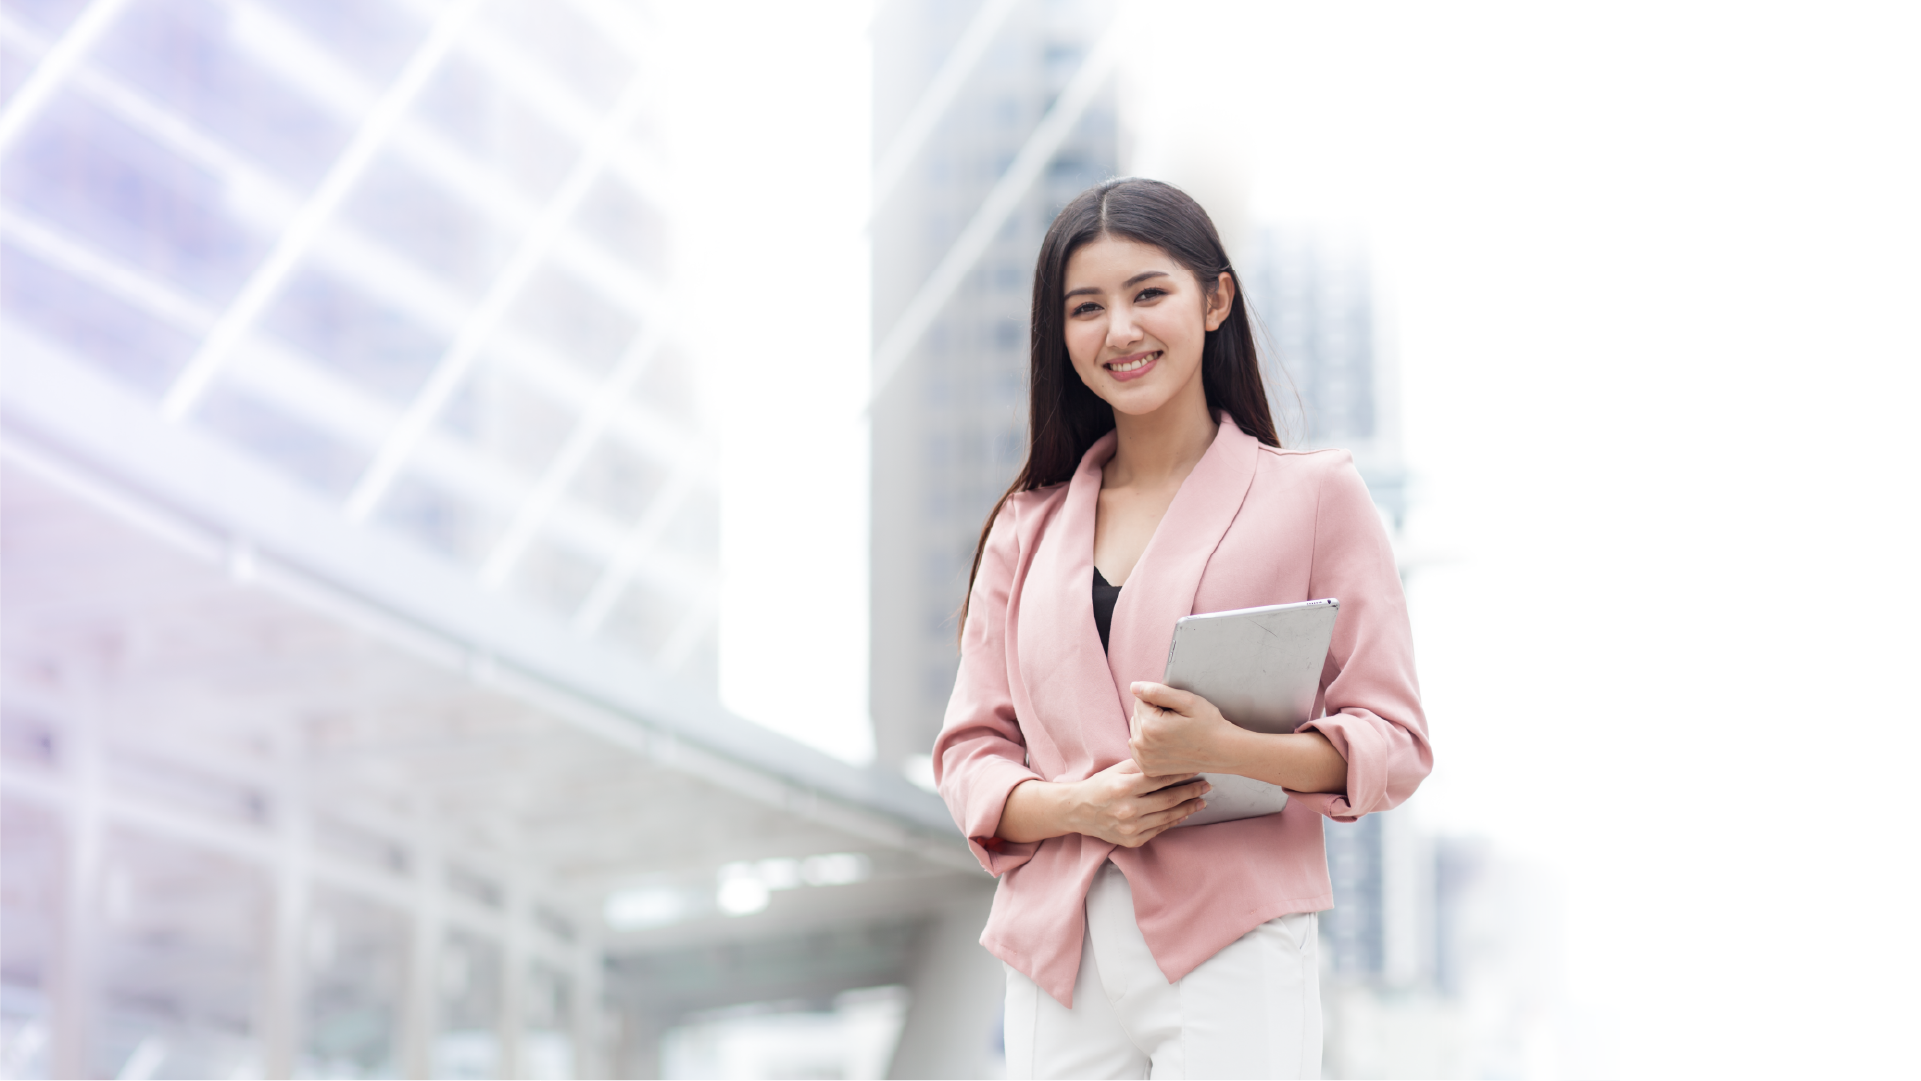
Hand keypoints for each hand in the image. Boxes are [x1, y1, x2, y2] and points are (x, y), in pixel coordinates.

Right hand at [997, 759, 1209, 847]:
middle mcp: (1127, 809)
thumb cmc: (1100, 785)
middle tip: (1207, 785)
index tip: (1196, 768)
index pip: (1159, 778)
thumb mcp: (1117, 770)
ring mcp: (1130, 827)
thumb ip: (1142, 766)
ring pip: (1167, 817)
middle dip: (1191, 791)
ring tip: (1201, 800)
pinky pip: (1159, 830)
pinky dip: (1174, 820)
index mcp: (1123, 787)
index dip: (1181, 773)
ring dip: (1188, 808)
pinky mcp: (1132, 840)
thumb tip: (1170, 757)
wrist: (1078, 811)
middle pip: (1168, 799)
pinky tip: (1184, 813)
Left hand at [1128, 681, 1238, 776]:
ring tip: (1173, 732)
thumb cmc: (1208, 724)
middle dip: (1153, 713)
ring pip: (1136, 729)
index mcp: (1151, 726)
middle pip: (1137, 714)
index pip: (1140, 699)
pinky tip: (1165, 742)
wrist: (1222, 752)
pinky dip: (1148, 742)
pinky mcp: (1147, 768)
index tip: (1176, 710)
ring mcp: (1144, 759)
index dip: (1159, 700)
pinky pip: (1137, 746)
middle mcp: (1142, 745)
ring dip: (1149, 727)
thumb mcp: (1187, 701)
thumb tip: (1134, 687)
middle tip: (1177, 721)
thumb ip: (1157, 691)